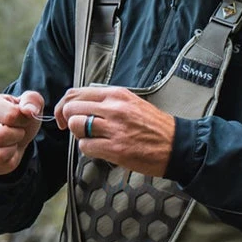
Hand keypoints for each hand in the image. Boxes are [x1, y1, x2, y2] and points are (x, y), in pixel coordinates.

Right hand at [0, 91, 44, 176]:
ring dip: (13, 150)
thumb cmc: (19, 116)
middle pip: (0, 136)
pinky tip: (6, 151)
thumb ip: (32, 100)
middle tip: (18, 132)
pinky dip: (10, 161)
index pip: (11, 115)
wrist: (12, 134)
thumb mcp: (30, 103)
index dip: (23, 120)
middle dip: (17, 136)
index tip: (21, 118)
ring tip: (11, 142)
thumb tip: (29, 110)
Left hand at [55, 86, 175, 177]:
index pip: (76, 93)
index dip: (65, 105)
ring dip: (78, 135)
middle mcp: (114, 108)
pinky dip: (88, 149)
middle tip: (73, 129)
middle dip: (68, 120)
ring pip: (76, 126)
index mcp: (116, 94)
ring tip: (92, 138)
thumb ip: (107, 102)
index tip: (66, 115)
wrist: (176, 144)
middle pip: (72, 108)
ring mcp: (114, 128)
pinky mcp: (116, 148)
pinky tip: (100, 149)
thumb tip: (82, 106)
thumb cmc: (153, 126)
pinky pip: (85, 146)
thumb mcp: (131, 102)